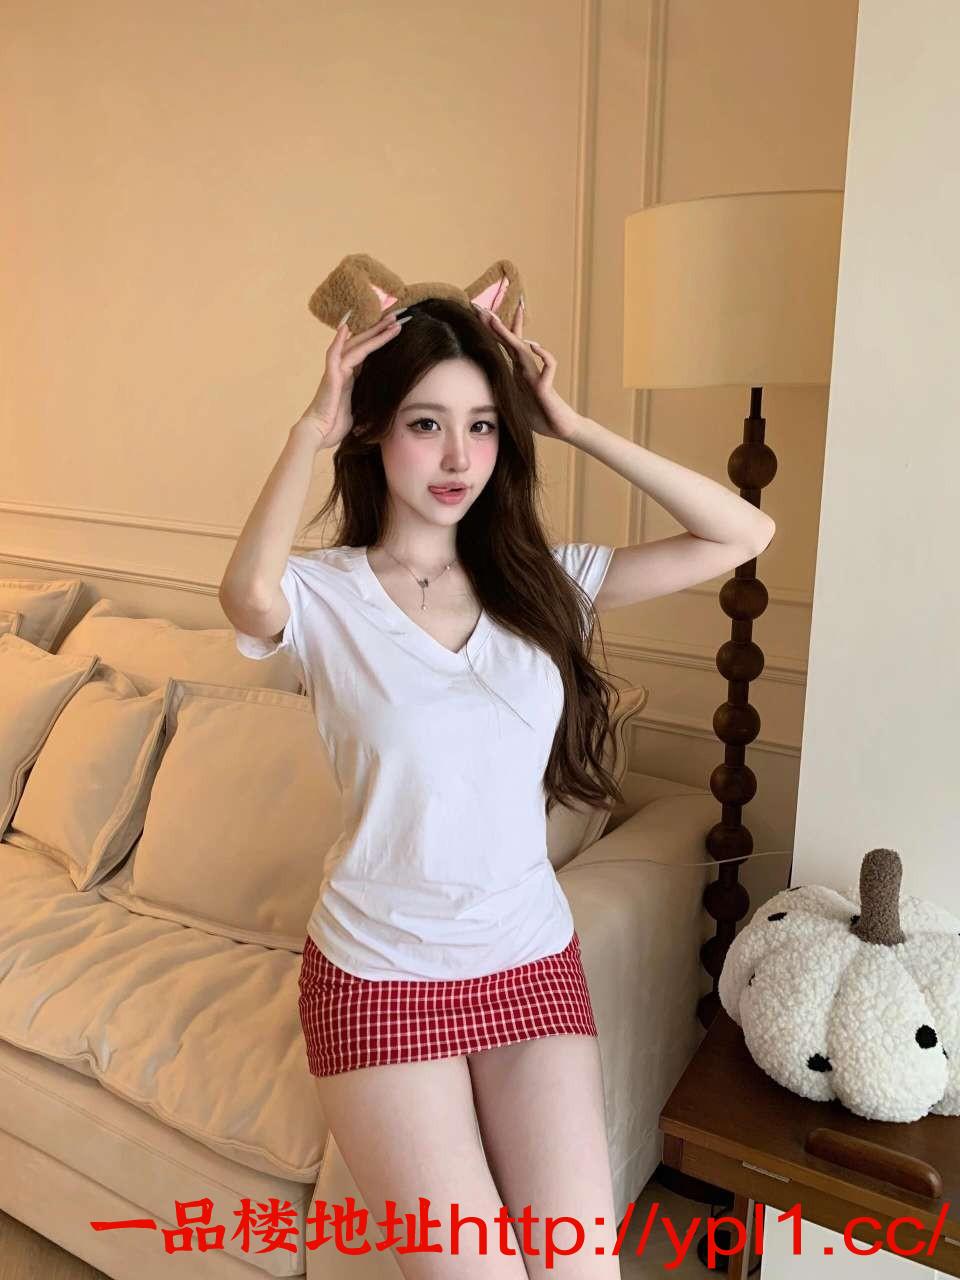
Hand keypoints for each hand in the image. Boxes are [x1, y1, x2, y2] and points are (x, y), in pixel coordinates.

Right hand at [296, 309, 407, 449]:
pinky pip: (334, 355)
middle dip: (380, 330)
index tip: (395, 330)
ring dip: (373, 333)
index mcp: (351, 377)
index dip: (380, 341)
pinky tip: (345, 327)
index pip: (367, 353)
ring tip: (390, 321)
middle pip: (363, 344)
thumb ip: (367, 401)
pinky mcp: (330, 377)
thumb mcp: (359, 411)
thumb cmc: (334, 426)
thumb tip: (383, 404)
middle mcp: (343, 370)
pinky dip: (339, 341)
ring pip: (355, 346)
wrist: (318, 434)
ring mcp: (336, 371)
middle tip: (396, 317)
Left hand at [472, 300, 582, 442]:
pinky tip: (534, 346)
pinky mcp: (546, 386)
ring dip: (509, 334)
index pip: (506, 345)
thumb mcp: (511, 403)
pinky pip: (549, 366)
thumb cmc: (538, 415)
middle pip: (510, 341)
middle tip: (480, 307)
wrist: (559, 427)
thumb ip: (501, 392)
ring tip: (495, 321)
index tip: (482, 312)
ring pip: (523, 350)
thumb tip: (478, 389)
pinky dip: (543, 355)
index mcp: (517, 372)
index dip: (494, 328)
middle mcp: (526, 369)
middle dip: (495, 324)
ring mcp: (536, 376)